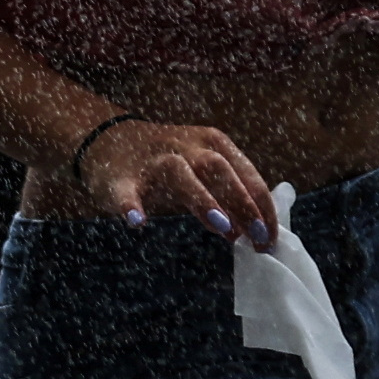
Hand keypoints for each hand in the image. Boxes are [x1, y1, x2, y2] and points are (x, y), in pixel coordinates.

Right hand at [69, 117, 277, 246]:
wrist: (109, 141)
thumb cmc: (169, 162)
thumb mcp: (204, 164)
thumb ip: (230, 190)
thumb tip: (258, 229)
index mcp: (212, 143)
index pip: (246, 173)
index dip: (261, 206)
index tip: (269, 237)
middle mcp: (186, 146)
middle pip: (218, 169)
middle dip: (242, 202)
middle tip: (255, 237)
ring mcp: (152, 160)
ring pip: (179, 174)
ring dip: (202, 199)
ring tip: (220, 225)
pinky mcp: (121, 178)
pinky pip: (125, 191)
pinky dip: (130, 205)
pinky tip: (137, 221)